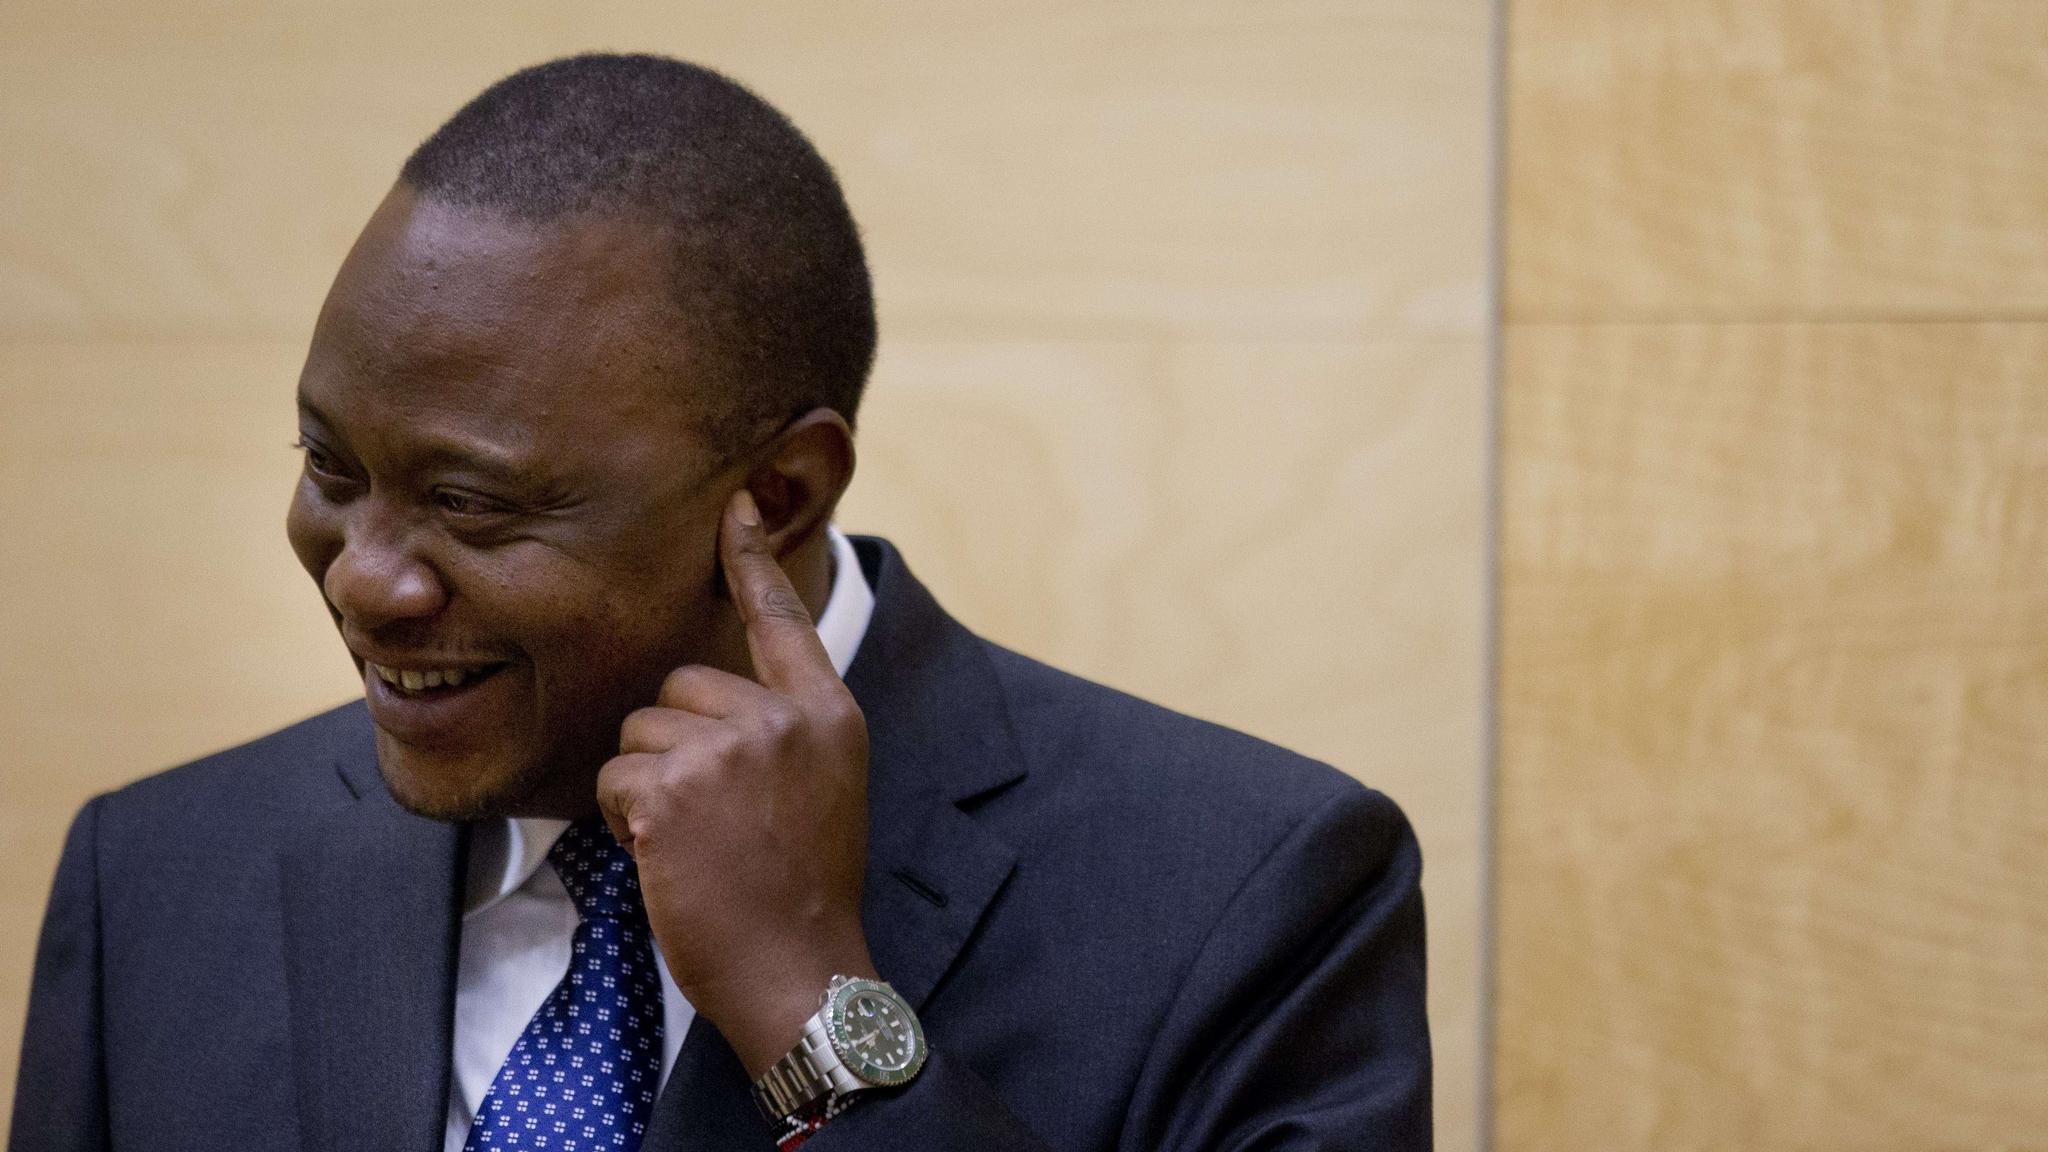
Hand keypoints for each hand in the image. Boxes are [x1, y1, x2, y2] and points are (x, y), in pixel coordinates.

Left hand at [597, 490, 875, 1077]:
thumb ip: (785, 729)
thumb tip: (710, 696)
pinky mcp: (673, 785)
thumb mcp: (825, 788)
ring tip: (693, 841)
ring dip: (645, 784)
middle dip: (672, 743)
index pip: (782, 618)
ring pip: (640, 729)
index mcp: (828, 714)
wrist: (797, 967)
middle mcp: (783, 717)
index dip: (753, 558)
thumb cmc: (801, 891)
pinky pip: (615, 774)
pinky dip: (624, 817)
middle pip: (681, 684)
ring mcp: (730, 748)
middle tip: (708, 816)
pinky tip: (667, 856)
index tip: (735, 501)